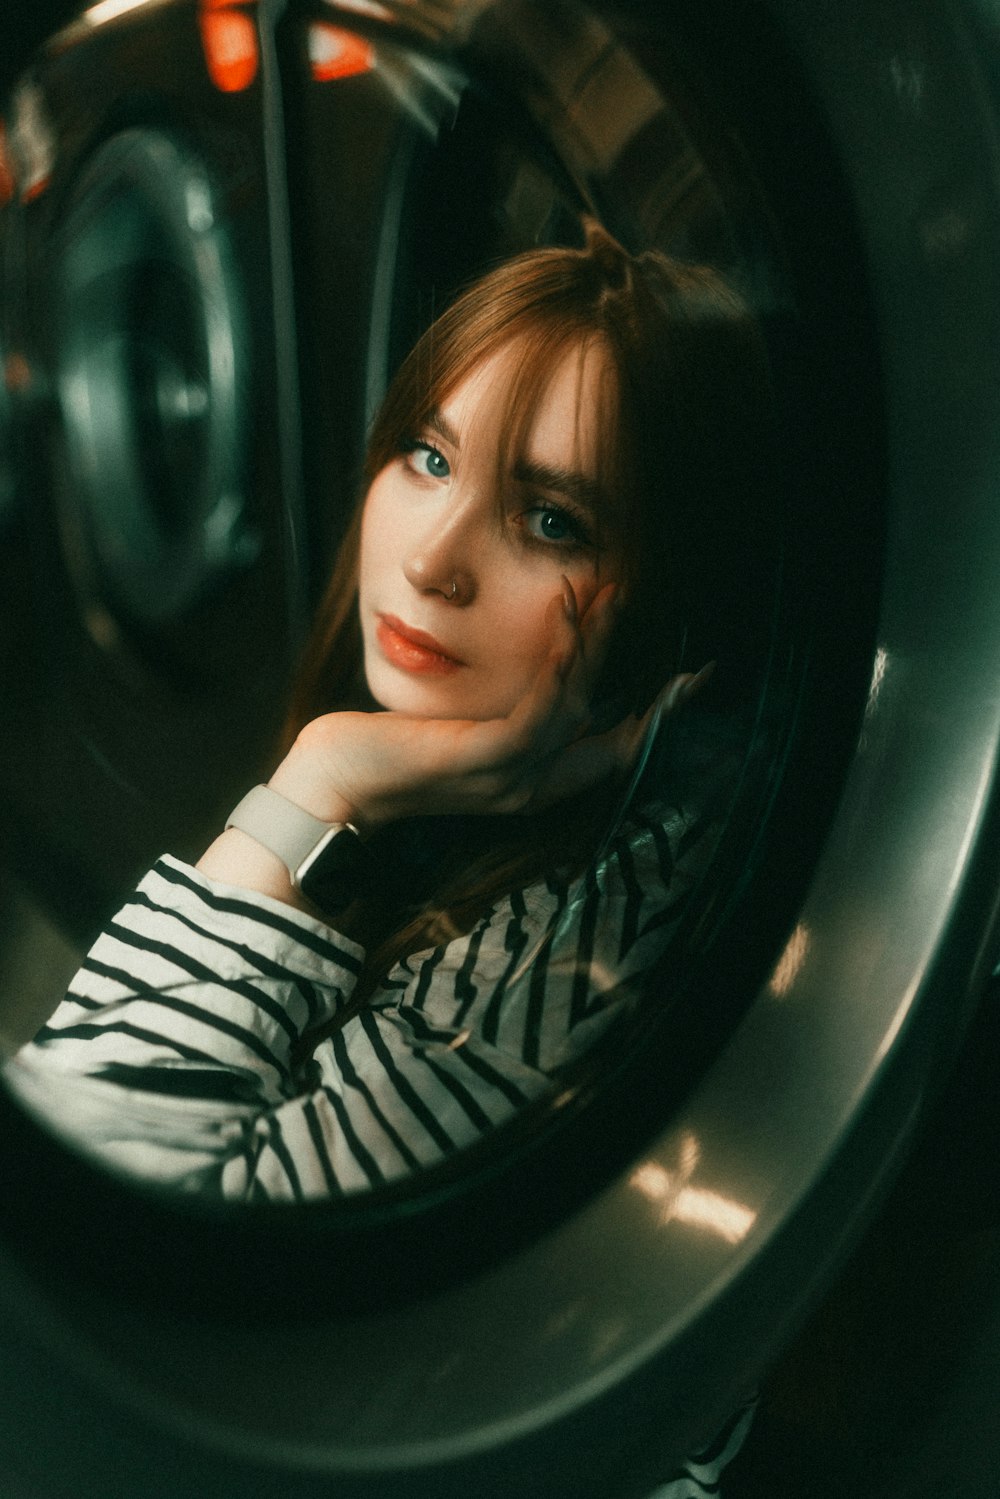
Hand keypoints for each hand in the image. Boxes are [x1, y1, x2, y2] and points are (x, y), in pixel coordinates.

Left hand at [268, 579, 625, 828]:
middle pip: (605, 723)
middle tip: (626, 598)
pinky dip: (560, 659)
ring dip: (593, 644)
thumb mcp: (463, 725)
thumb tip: (539, 668)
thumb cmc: (391, 746)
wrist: (336, 781)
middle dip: (622, 658)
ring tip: (600, 593)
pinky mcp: (487, 759)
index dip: (651, 716)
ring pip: (577, 706)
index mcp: (532, 784)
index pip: (611, 753)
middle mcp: (532, 788)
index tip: (685, 675)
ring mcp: (512, 778)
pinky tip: (564, 618)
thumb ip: (507, 712)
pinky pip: (542, 707)